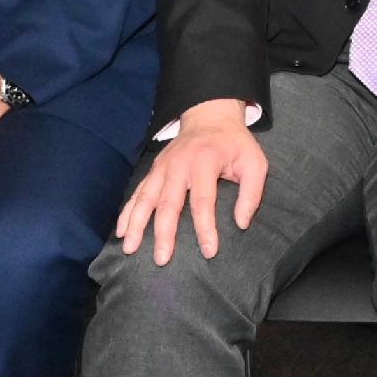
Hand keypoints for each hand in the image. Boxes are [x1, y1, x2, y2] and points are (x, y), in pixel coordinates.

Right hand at [118, 102, 268, 263]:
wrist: (210, 117)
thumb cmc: (235, 145)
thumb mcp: (255, 162)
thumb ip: (252, 193)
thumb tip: (241, 223)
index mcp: (205, 162)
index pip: (203, 201)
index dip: (205, 228)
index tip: (208, 252)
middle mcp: (179, 164)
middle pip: (168, 203)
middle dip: (164, 233)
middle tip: (162, 259)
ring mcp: (162, 167)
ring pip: (145, 198)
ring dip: (136, 224)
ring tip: (130, 248)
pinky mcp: (153, 170)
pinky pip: (137, 193)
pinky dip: (127, 212)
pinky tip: (121, 231)